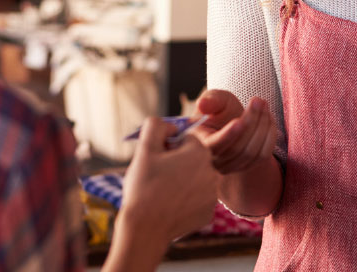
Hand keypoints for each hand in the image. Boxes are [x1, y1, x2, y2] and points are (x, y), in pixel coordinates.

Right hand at [119, 117, 218, 242]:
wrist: (144, 229)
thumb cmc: (143, 187)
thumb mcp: (145, 148)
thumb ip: (156, 126)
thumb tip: (169, 125)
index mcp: (200, 152)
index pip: (184, 140)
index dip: (167, 148)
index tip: (156, 161)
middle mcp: (213, 172)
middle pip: (192, 159)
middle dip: (176, 164)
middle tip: (157, 177)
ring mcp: (212, 195)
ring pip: (194, 179)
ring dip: (181, 181)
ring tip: (161, 193)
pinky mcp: (208, 213)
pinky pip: (196, 199)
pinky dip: (184, 201)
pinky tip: (170, 207)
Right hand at [194, 89, 275, 174]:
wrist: (231, 121)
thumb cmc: (220, 110)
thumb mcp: (215, 100)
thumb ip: (210, 100)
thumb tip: (202, 105)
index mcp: (199, 143)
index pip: (213, 146)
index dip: (228, 135)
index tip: (239, 120)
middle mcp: (213, 161)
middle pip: (237, 148)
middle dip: (251, 122)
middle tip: (258, 100)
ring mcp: (230, 167)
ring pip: (252, 152)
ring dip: (262, 126)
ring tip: (264, 105)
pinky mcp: (247, 167)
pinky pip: (263, 156)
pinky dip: (270, 135)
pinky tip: (268, 118)